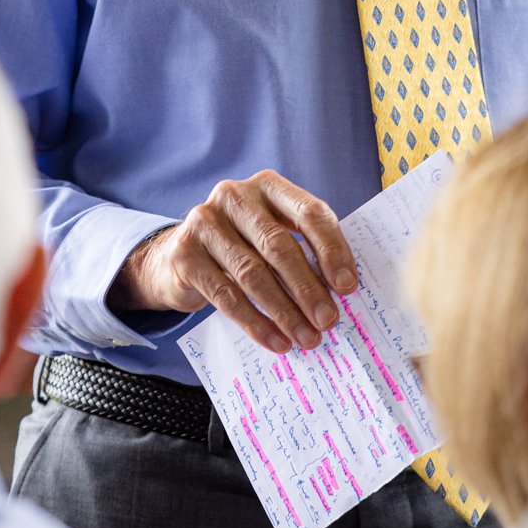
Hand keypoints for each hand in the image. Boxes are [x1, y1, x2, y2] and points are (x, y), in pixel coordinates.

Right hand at [110, 170, 358, 353]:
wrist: (179, 256)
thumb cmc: (242, 247)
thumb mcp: (272, 236)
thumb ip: (302, 250)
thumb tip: (341, 291)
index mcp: (268, 185)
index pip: (309, 212)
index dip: (332, 249)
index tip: (348, 286)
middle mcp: (235, 196)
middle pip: (279, 245)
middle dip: (308, 288)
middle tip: (329, 320)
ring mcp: (205, 222)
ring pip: (253, 273)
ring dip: (284, 311)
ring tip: (306, 338)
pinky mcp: (185, 254)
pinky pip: (226, 295)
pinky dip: (255, 323)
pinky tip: (276, 341)